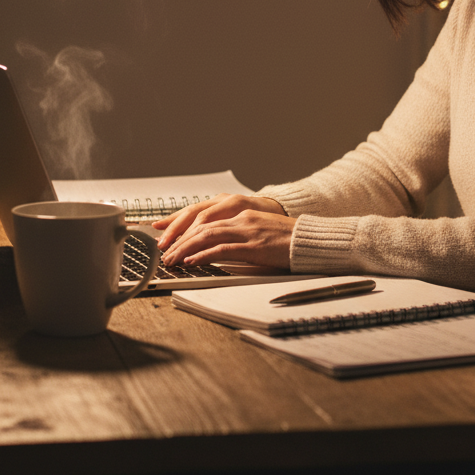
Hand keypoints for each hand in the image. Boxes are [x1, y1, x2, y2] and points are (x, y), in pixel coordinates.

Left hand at [152, 194, 292, 267]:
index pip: (204, 215)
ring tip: (171, 259)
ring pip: (207, 235)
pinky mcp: (253, 246)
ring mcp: (247, 230)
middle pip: (201, 224)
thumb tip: (214, 248)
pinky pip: (222, 249)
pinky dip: (203, 255)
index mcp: (242, 212)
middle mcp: (241, 217)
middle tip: (163, 251)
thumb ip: (237, 235)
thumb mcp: (258, 231)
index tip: (165, 233)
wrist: (311, 241)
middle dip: (178, 238)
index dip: (182, 223)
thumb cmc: (287, 239)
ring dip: (185, 248)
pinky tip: (191, 262)